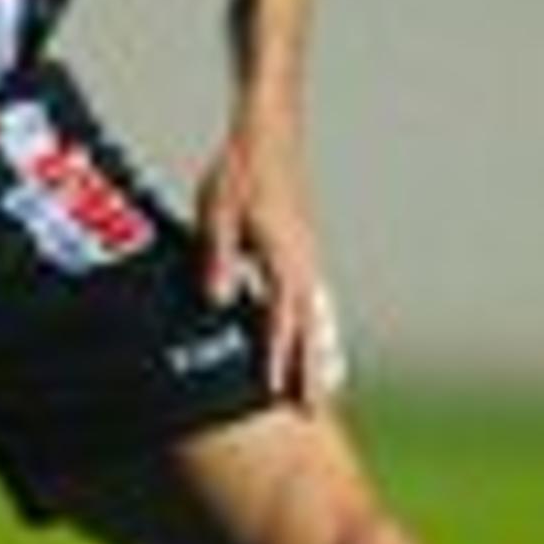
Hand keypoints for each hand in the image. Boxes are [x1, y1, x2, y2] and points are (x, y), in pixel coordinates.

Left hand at [194, 121, 343, 411]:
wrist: (270, 132)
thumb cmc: (239, 170)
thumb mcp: (217, 211)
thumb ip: (218, 256)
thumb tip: (217, 298)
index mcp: (283, 258)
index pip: (282, 319)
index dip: (278, 358)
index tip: (276, 393)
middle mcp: (303, 263)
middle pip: (311, 328)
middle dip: (311, 370)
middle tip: (314, 411)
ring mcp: (308, 257)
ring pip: (319, 317)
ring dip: (321, 354)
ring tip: (325, 389)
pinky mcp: (304, 251)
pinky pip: (316, 301)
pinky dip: (318, 328)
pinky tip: (318, 342)